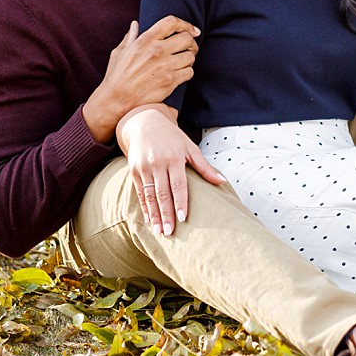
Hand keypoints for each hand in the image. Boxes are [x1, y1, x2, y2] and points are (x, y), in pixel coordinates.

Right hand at [82, 17, 199, 141]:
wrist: (117, 100)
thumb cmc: (116, 76)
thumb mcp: (120, 52)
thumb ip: (131, 37)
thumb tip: (135, 24)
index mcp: (145, 40)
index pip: (172, 22)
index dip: (185, 24)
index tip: (192, 30)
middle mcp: (157, 50)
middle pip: (186, 38)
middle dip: (191, 43)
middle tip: (189, 48)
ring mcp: (165, 66)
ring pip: (191, 56)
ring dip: (189, 59)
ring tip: (182, 62)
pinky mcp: (171, 81)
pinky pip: (189, 72)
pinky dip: (187, 72)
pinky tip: (180, 74)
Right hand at [117, 106, 225, 235]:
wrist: (144, 122)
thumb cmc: (172, 137)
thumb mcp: (189, 147)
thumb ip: (204, 167)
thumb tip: (222, 181)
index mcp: (174, 158)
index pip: (178, 185)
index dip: (180, 203)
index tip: (183, 219)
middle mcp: (157, 163)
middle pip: (163, 193)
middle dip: (166, 214)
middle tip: (170, 232)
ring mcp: (144, 167)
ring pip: (150, 195)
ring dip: (154, 215)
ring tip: (159, 232)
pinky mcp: (134, 170)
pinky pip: (140, 192)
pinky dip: (145, 207)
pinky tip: (149, 220)